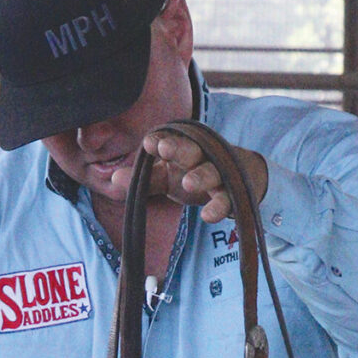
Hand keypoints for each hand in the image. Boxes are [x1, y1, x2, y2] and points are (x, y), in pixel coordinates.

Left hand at [142, 130, 268, 225]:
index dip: (161, 141)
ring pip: (211, 172)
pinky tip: (207, 216)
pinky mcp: (233, 193)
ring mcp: (219, 174)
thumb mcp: (170, 177)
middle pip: (191, 150)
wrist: (245, 179)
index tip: (149, 142)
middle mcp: (202, 157)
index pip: (171, 140)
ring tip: (188, 183)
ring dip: (200, 176)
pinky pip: (226, 200)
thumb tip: (112, 180)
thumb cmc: (197, 175)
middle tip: (164, 148)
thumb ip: (146, 180)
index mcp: (184, 149)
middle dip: (179, 148)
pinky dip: (218, 207)